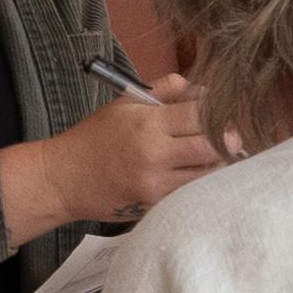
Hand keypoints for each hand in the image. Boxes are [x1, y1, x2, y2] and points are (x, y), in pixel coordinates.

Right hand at [47, 73, 225, 223]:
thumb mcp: (122, 104)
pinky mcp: (155, 204)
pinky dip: (198, 181)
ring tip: (211, 155)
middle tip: (230, 137)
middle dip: (229, 140)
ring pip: (208, 172)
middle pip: (214, 145)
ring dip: (216, 163)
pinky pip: (190, 190)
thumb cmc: (93, 138)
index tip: (221, 114)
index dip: (218, 112)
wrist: (62, 179)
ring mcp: (155, 182)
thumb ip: (162, 90)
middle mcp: (154, 153)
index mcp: (146, 122)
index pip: (201, 114)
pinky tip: (193, 173)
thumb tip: (199, 88)